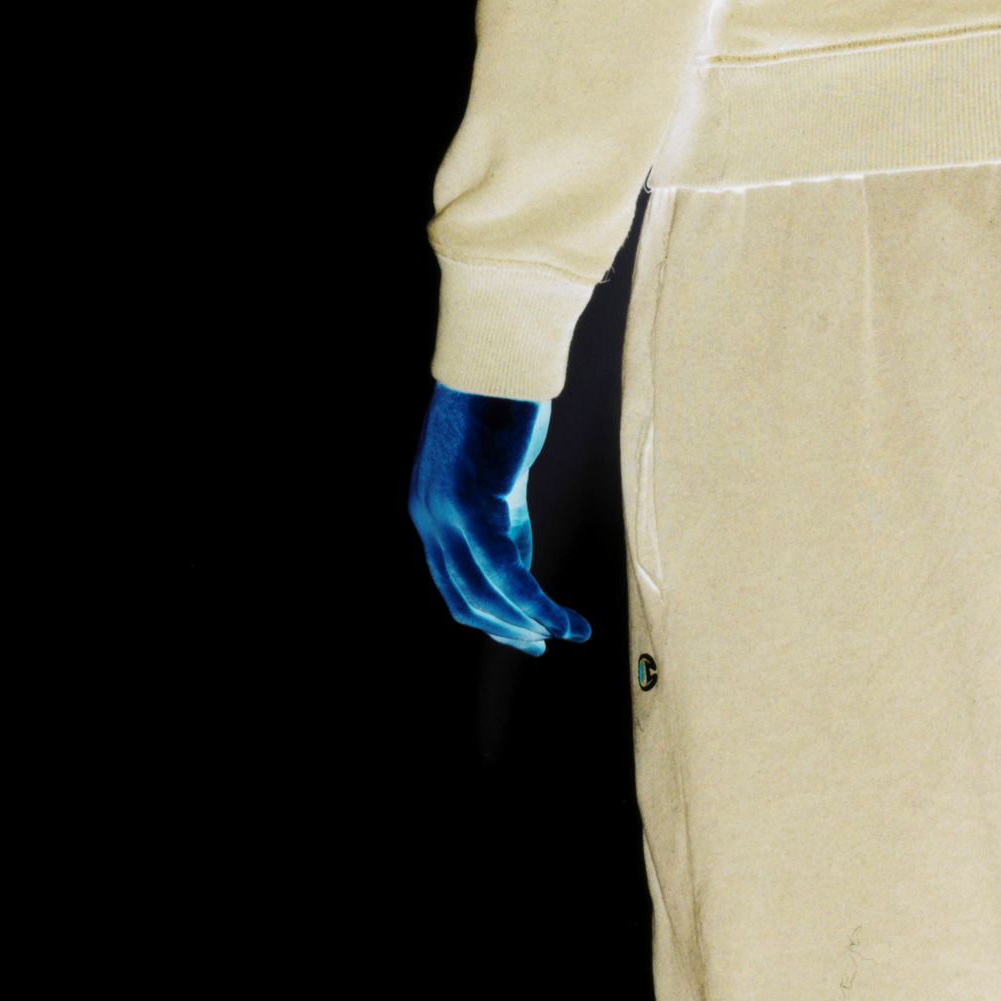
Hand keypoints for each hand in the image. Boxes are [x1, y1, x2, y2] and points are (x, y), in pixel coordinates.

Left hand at [408, 383, 593, 657]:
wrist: (500, 358)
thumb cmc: (504, 405)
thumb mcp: (500, 476)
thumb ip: (503, 519)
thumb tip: (517, 562)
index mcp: (430, 511)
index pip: (453, 584)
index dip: (490, 618)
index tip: (529, 634)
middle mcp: (429, 518)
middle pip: (464, 599)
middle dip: (508, 630)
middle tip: (547, 642)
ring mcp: (446, 514)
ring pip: (486, 595)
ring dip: (531, 624)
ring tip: (570, 633)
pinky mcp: (474, 506)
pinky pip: (507, 574)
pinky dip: (538, 605)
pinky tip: (566, 620)